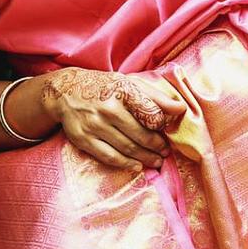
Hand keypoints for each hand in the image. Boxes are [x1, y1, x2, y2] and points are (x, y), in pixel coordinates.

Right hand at [41, 68, 185, 170]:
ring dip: (146, 158)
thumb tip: (181, 108)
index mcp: (122, 90)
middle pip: (141, 135)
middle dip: (157, 146)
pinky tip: (137, 166)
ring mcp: (95, 125)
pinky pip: (109, 157)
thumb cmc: (104, 87)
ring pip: (127, 148)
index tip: (167, 131)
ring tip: (157, 161)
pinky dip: (126, 164)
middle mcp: (108, 108)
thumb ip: (155, 95)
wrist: (65, 90)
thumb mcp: (128, 83)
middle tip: (165, 152)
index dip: (162, 125)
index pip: (151, 112)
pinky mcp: (84, 139)